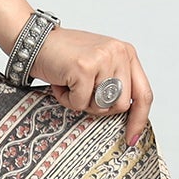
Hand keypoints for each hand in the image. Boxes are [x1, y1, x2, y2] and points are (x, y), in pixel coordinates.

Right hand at [28, 26, 152, 149]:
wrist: (34, 40)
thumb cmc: (64, 55)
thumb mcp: (99, 64)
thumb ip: (115, 82)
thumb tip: (125, 113)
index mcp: (127, 53)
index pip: (144, 93)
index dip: (139, 119)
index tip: (132, 137)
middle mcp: (119, 53)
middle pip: (122, 105)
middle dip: (99, 107)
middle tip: (83, 93)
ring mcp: (103, 59)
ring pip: (101, 106)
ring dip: (81, 102)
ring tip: (71, 84)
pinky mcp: (84, 68)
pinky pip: (80, 102)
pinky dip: (66, 98)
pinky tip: (61, 82)